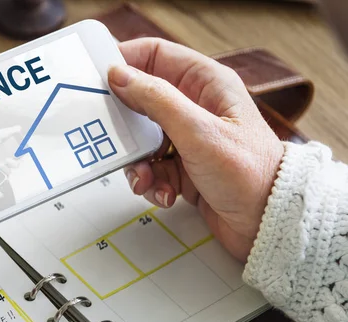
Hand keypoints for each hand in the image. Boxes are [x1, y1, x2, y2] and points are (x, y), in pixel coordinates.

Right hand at [108, 38, 283, 260]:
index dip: (125, 62)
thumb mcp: (198, 131)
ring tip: (146, 178)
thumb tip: (120, 75)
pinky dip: (151, 182)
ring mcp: (187, 138)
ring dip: (137, 162)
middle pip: (141, 100)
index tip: (98, 79)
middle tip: (114, 137)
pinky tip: (164, 193)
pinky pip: (151, 167)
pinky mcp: (182, 166)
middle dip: (125, 124)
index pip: (155, 56)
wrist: (267, 223)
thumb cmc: (250, 172)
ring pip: (141, 139)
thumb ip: (156, 100)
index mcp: (205, 83)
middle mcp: (194, 106)